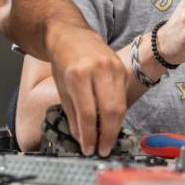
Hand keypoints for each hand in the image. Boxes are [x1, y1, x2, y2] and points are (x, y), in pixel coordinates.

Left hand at [46, 26, 128, 155]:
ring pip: (120, 105)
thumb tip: (82, 138)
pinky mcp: (122, 69)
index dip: (90, 135)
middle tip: (103, 150)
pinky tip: (110, 122)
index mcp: (78, 76)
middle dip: (108, 135)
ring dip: (115, 127)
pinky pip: (122, 97)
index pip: (88, 113)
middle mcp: (98, 70)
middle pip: (110, 110)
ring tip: (107, 140)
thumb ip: (73, 115)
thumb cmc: (63, 62)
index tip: (88, 149)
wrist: (71, 35)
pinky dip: (117, 113)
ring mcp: (113, 68)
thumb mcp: (62, 89)